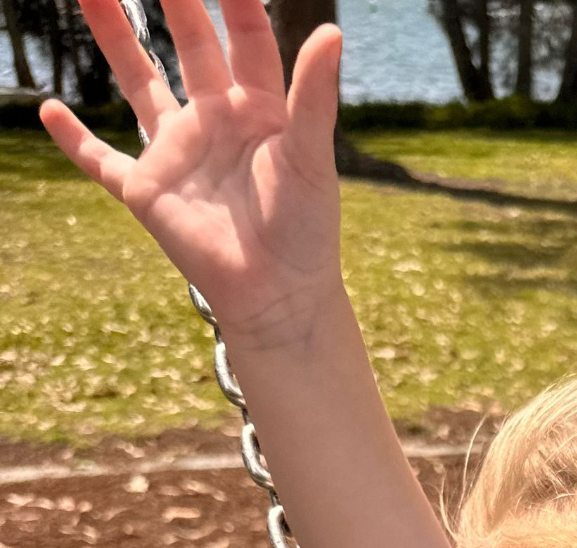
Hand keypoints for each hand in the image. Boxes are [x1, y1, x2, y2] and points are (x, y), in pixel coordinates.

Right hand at [40, 0, 344, 348]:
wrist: (279, 295)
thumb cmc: (306, 230)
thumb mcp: (310, 156)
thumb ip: (315, 96)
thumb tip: (331, 31)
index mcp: (261, 110)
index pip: (248, 39)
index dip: (236, 0)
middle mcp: (217, 121)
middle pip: (191, 45)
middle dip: (175, 1)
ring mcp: (179, 153)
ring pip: (138, 83)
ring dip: (116, 39)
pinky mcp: (148, 191)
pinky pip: (103, 161)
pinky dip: (76, 141)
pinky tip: (51, 111)